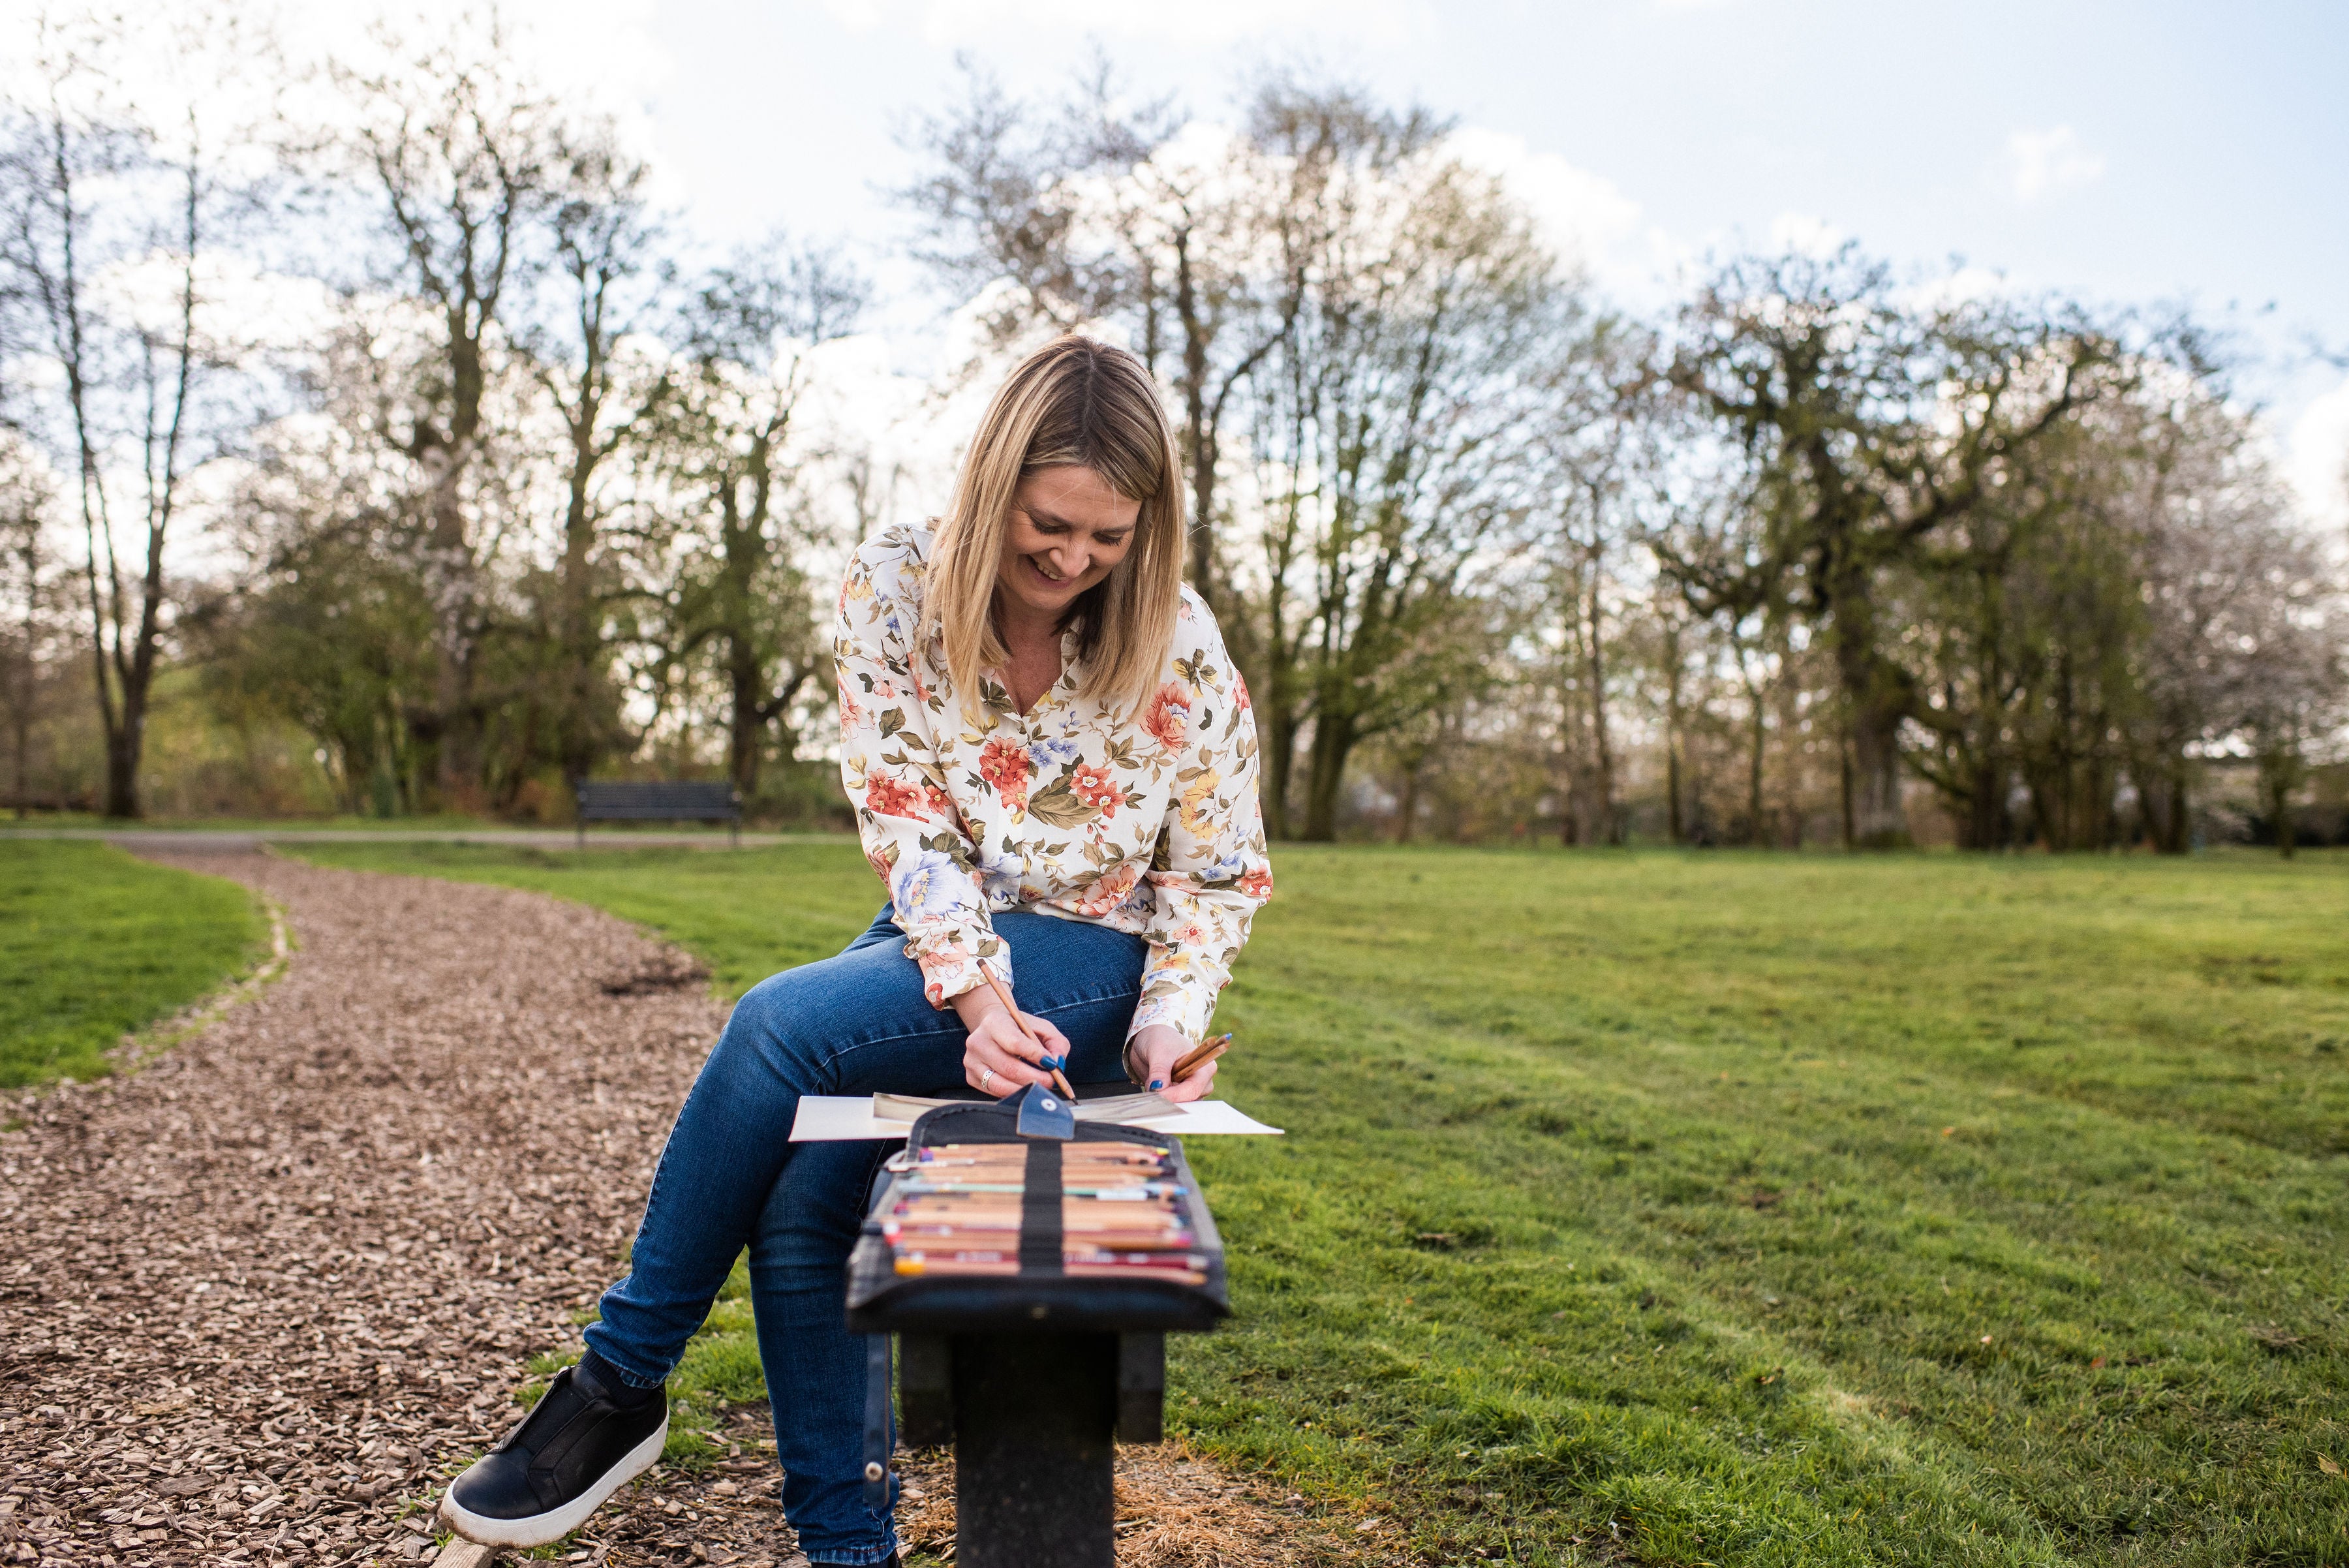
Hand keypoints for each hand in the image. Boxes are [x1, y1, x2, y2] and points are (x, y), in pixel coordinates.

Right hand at [951, 988, 1070, 1098]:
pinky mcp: (970, 1077)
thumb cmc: (1021, 1029)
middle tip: (1052, 1082)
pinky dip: (1014, 1093)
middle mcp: (977, 1041)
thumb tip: (1058, 1064)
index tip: (1052, 1065)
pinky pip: (994, 1092)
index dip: (1035, 1056)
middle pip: (1009, 1067)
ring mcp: (971, 1061)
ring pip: (1000, 1084)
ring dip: (1025, 1089)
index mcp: (994, 1022)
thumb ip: (1056, 1043)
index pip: (1015, 1043)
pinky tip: (1025, 1087)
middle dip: (1035, 1078)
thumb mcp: (1041, 1028)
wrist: (993, 1029)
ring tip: (1041, 1087)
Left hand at [1126, 1024, 1215, 1103]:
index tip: (1155, 1093)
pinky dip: (1161, 1101)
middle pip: (1189, 1101)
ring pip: (1180, 1106)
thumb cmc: (1162, 1039)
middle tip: (1151, 1091)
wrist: (1151, 1039)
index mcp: (1205, 1068)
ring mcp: (1191, 1089)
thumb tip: (1157, 1088)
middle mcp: (1202, 1082)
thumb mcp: (1159, 1051)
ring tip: (1151, 1087)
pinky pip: (1172, 1105)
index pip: (1193, 1089)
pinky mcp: (1179, 1095)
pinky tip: (1152, 1091)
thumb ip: (1160, 1070)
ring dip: (1164, 1101)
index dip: (1174, 1095)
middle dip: (1169, 1099)